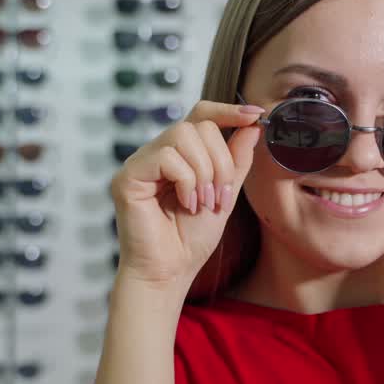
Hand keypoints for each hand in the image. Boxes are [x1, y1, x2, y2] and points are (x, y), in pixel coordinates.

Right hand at [109, 100, 264, 289]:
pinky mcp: (128, 176)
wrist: (170, 272)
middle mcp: (157, 153)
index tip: (255, 115)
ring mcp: (140, 162)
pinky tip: (186, 203)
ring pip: (183, 136)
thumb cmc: (191, 238)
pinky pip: (167, 157)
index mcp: (179, 154)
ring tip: (203, 203)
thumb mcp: (225, 193)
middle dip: (220, 161)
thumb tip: (252, 125)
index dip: (228, 110)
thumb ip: (236, 160)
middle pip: (198, 125)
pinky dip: (186, 181)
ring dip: (204, 172)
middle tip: (220, 195)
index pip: (201, 115)